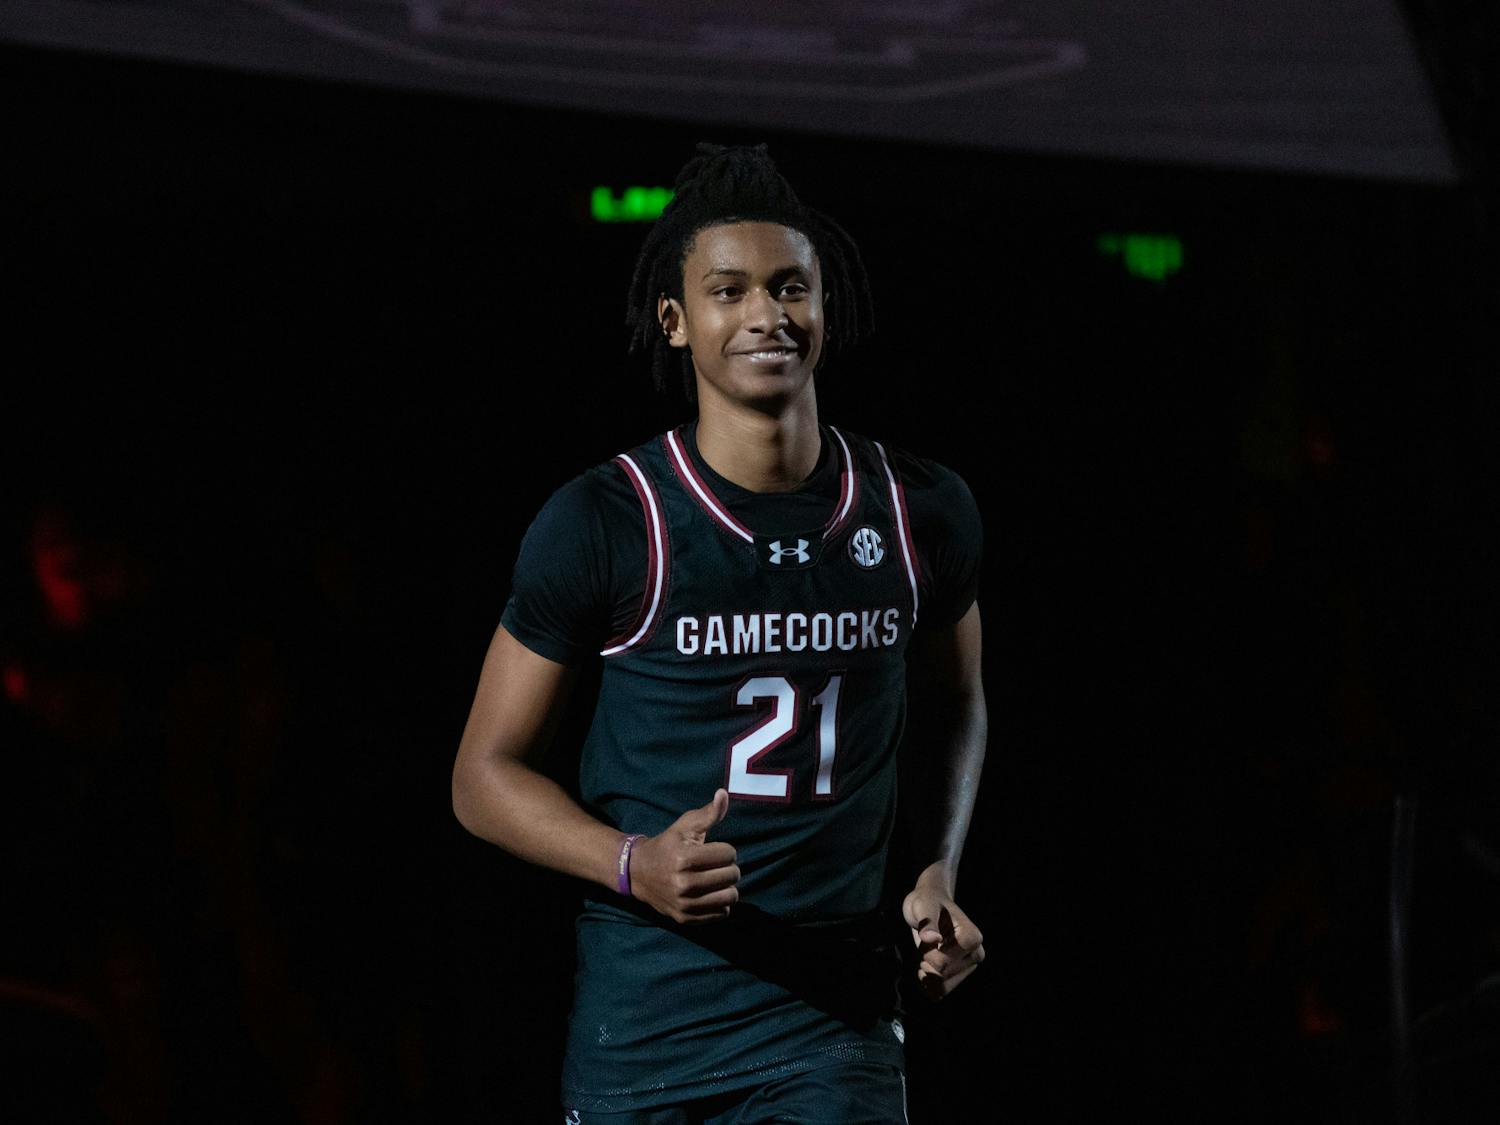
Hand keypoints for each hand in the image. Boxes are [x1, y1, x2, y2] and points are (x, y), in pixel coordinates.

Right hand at [628, 789, 739, 923]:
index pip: (729, 854)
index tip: (713, 850)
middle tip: (715, 865)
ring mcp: (685, 904)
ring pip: (730, 897)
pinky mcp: (686, 918)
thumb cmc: (666, 845)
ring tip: (716, 880)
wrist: (637, 873)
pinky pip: (721, 913)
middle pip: (732, 875)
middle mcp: (684, 884)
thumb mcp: (684, 826)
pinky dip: (721, 903)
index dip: (725, 849)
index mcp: (685, 858)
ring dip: (728, 887)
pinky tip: (710, 893)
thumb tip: (723, 794)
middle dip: (728, 867)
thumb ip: (707, 813)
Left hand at [903, 878, 984, 999]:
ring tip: (925, 954)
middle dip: (926, 962)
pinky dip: (928, 985)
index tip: (928, 937)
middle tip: (926, 943)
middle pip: (942, 975)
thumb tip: (933, 938)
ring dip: (927, 974)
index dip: (927, 954)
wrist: (930, 904)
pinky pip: (941, 993)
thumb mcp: (923, 907)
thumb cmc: (927, 902)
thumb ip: (927, 923)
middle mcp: (976, 954)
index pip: (942, 963)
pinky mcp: (961, 974)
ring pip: (942, 988)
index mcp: (972, 937)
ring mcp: (969, 966)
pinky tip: (924, 969)